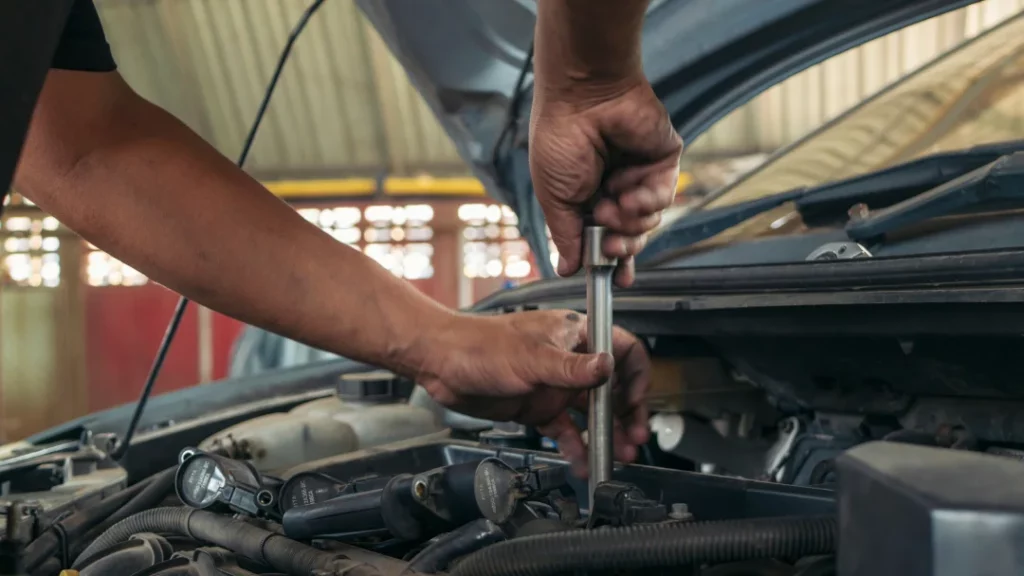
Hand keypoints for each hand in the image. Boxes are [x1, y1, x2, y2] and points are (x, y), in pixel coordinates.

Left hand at [416, 310, 650, 476]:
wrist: (442, 363)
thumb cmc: (480, 345)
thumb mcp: (532, 358)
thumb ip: (572, 367)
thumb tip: (607, 367)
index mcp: (575, 335)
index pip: (622, 349)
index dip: (635, 376)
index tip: (634, 401)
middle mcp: (570, 360)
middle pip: (613, 387)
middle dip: (626, 414)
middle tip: (634, 438)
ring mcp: (555, 385)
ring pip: (592, 413)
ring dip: (606, 434)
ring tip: (616, 454)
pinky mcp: (538, 406)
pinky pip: (566, 430)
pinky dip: (576, 447)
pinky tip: (581, 462)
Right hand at [529, 78, 682, 286]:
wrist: (582, 98)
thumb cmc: (559, 140)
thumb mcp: (554, 198)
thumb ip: (565, 236)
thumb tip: (567, 269)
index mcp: (586, 197)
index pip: (604, 238)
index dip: (612, 263)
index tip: (615, 282)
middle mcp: (615, 188)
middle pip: (631, 237)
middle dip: (622, 248)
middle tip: (609, 246)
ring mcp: (640, 174)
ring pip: (649, 221)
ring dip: (630, 220)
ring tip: (610, 202)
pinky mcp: (663, 160)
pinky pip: (663, 195)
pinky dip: (646, 199)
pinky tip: (628, 189)